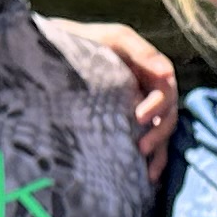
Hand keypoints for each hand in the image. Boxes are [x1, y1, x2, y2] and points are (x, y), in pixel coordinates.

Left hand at [65, 20, 180, 173]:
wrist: (49, 54)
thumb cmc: (80, 42)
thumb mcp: (109, 39)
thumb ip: (137, 50)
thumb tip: (166, 72)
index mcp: (146, 66)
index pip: (166, 85)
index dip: (159, 102)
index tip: (140, 116)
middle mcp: (147, 87)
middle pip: (168, 111)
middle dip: (159, 130)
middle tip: (141, 146)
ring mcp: (140, 106)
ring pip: (162, 129)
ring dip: (158, 147)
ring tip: (144, 163)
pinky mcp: (130, 125)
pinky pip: (152, 143)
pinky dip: (154, 160)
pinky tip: (149, 177)